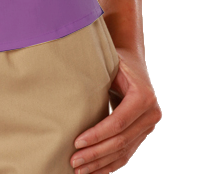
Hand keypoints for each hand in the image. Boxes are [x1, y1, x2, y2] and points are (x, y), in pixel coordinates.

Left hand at [69, 47, 162, 172]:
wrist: (133, 60)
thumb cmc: (117, 61)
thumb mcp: (110, 65)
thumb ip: (97, 80)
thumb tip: (70, 92)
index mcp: (144, 97)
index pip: (118, 122)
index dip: (97, 135)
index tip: (77, 142)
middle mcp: (151, 114)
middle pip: (121, 141)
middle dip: (96, 153)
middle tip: (74, 161)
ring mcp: (149, 126)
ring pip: (124, 152)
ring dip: (101, 164)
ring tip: (80, 170)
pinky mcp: (143, 134)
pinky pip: (127, 153)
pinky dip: (111, 164)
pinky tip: (96, 172)